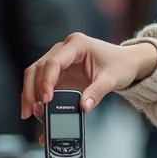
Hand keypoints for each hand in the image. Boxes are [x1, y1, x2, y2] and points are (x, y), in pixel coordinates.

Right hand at [21, 33, 156, 119]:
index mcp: (77, 44)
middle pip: (38, 67)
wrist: (128, 62)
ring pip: (36, 74)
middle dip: (31, 89)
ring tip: (28, 112)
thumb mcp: (112, 80)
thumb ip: (97, 92)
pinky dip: (37, 95)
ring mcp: (61, 60)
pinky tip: (36, 109)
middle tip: (30, 110)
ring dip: (30, 93)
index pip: (53, 62)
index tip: (46, 99)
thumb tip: (83, 107)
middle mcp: (65, 49)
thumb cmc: (121, 65)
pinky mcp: (61, 72)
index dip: (46, 81)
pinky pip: (43, 82)